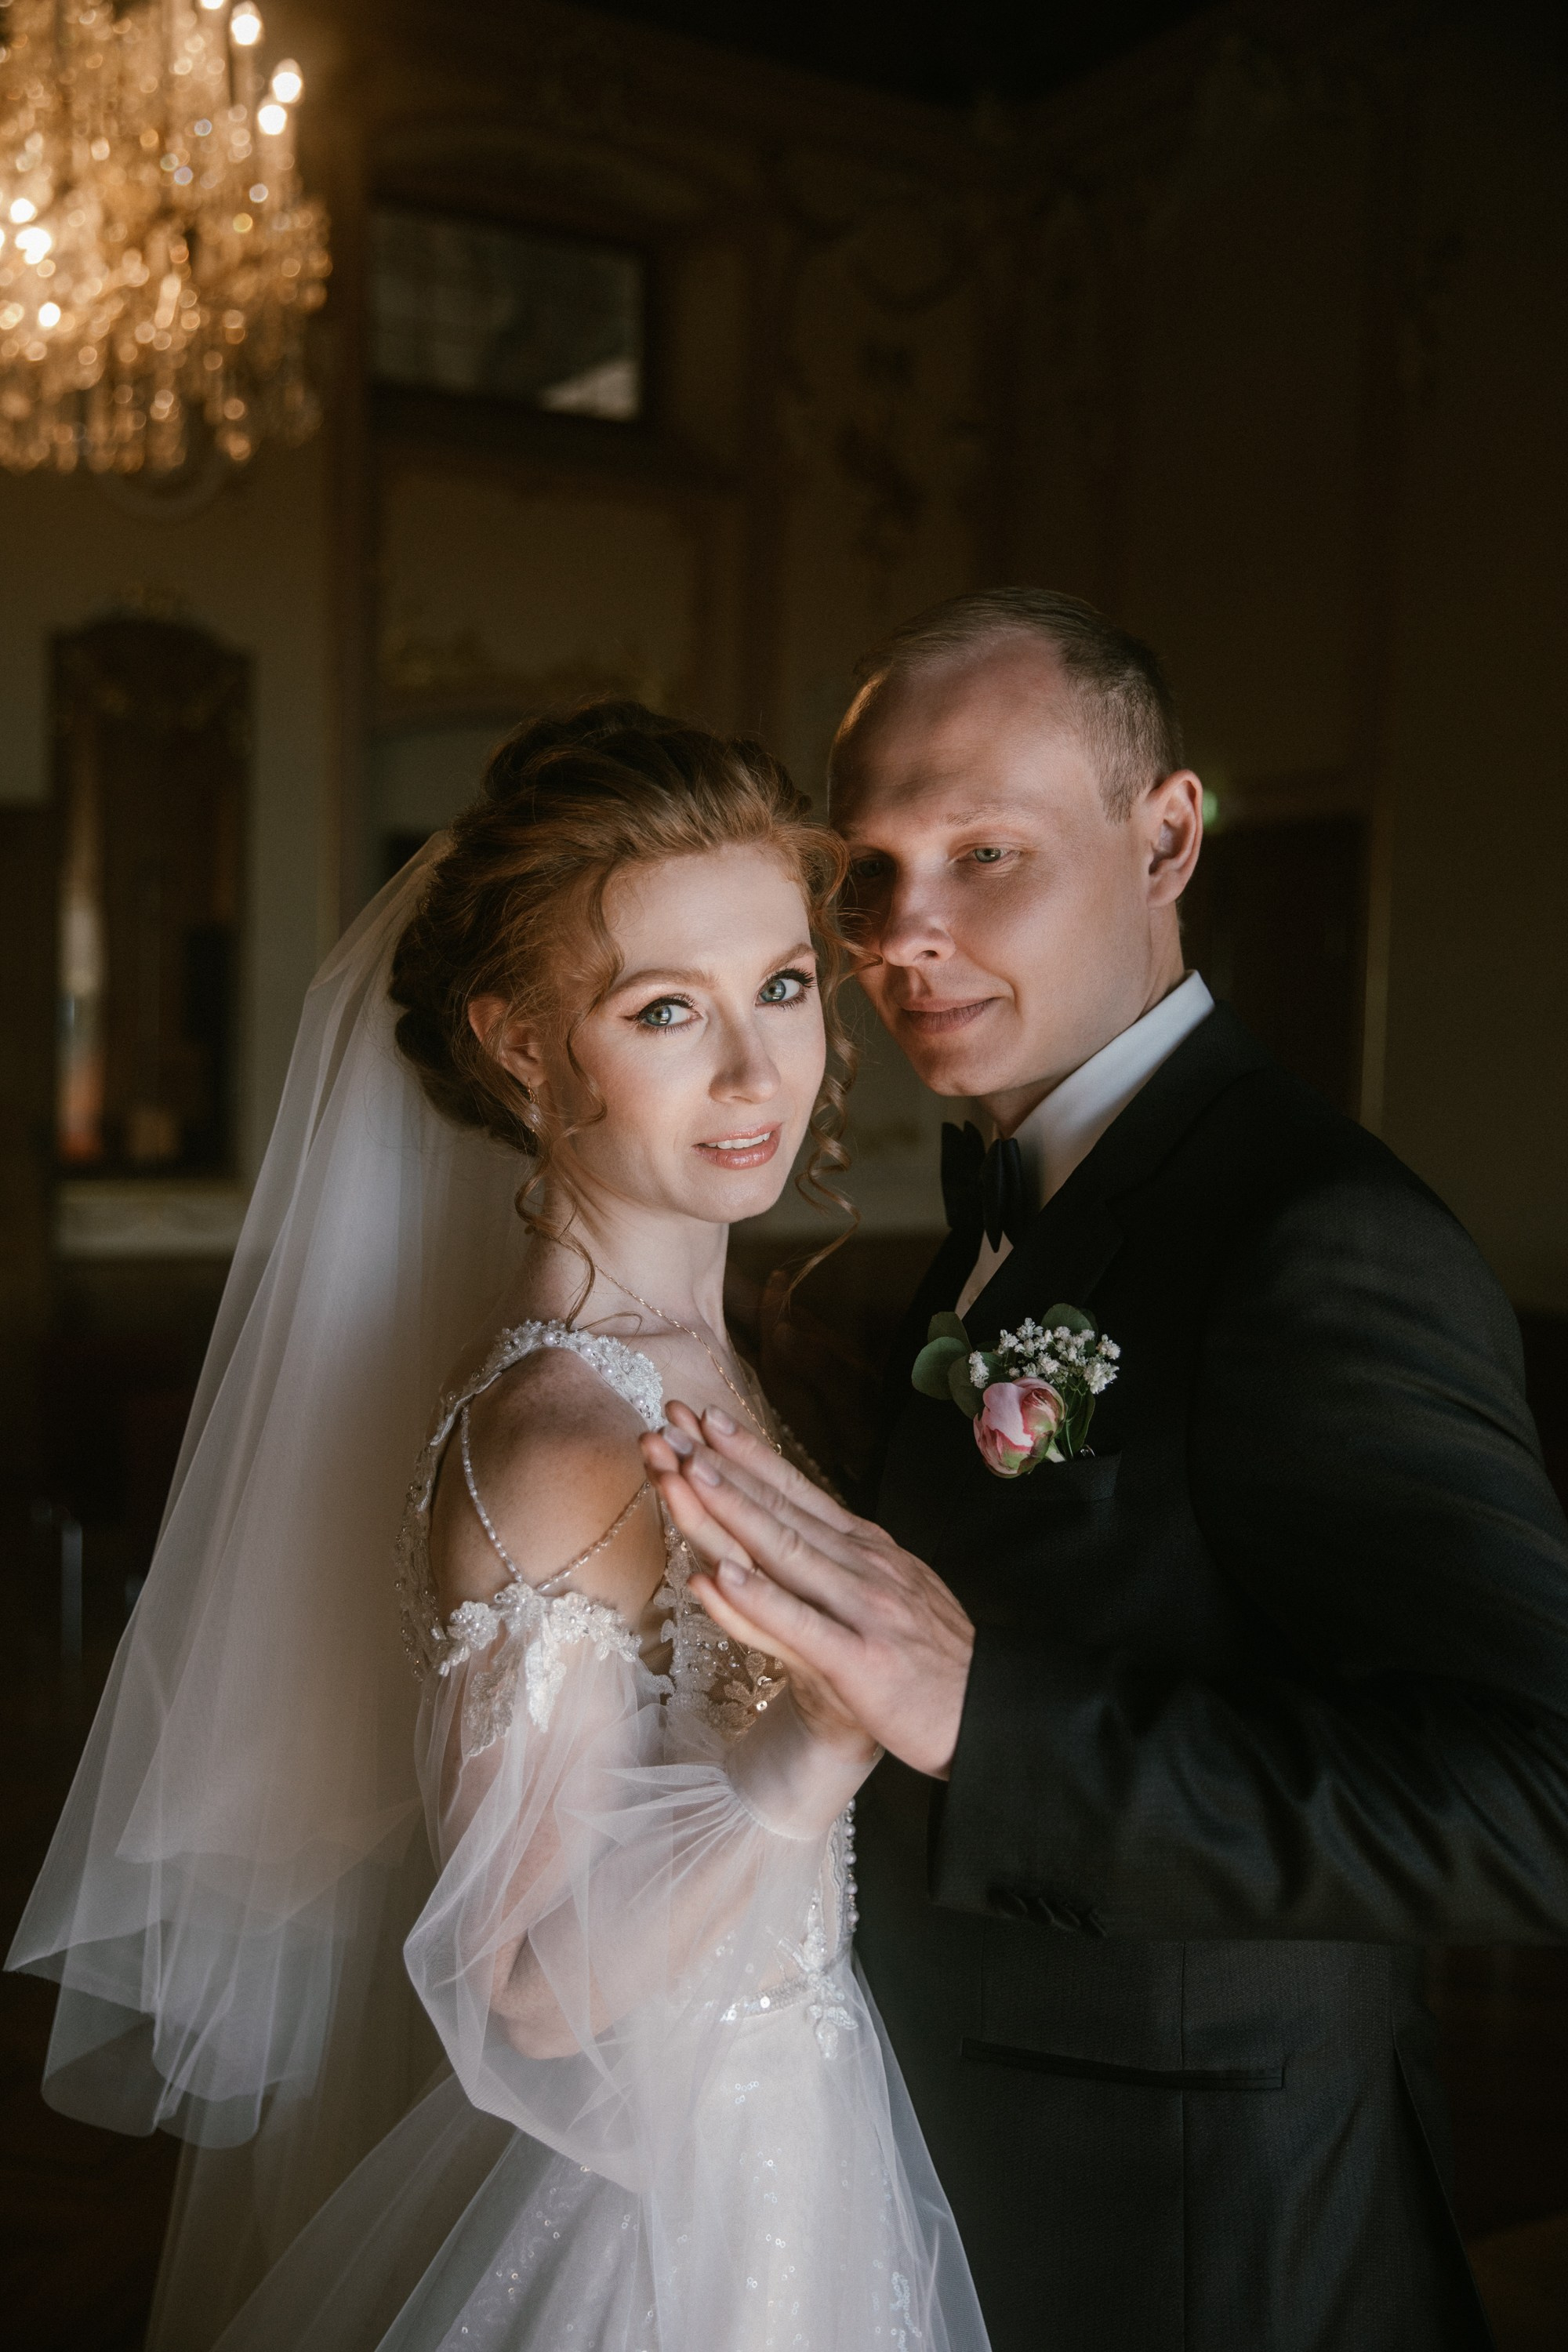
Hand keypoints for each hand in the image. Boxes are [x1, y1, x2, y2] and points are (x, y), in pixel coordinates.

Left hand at [640, 1404, 974, 1778]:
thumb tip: (802, 1529)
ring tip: (686, 1474)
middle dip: (721, 1467)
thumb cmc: (933, 1660)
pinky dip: (757, 1598)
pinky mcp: (858, 1662)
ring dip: (731, 1510)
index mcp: (867, 1550)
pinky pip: (798, 1626)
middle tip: (671, 1425)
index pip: (798, 1492)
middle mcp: (863, 1567)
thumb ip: (846, 1562)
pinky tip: (719, 1575)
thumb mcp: (892, 1591)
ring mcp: (861, 1610)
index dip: (748, 1455)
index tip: (702, 1419)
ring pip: (783, 1552)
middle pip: (780, 1510)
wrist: (993, 1713)